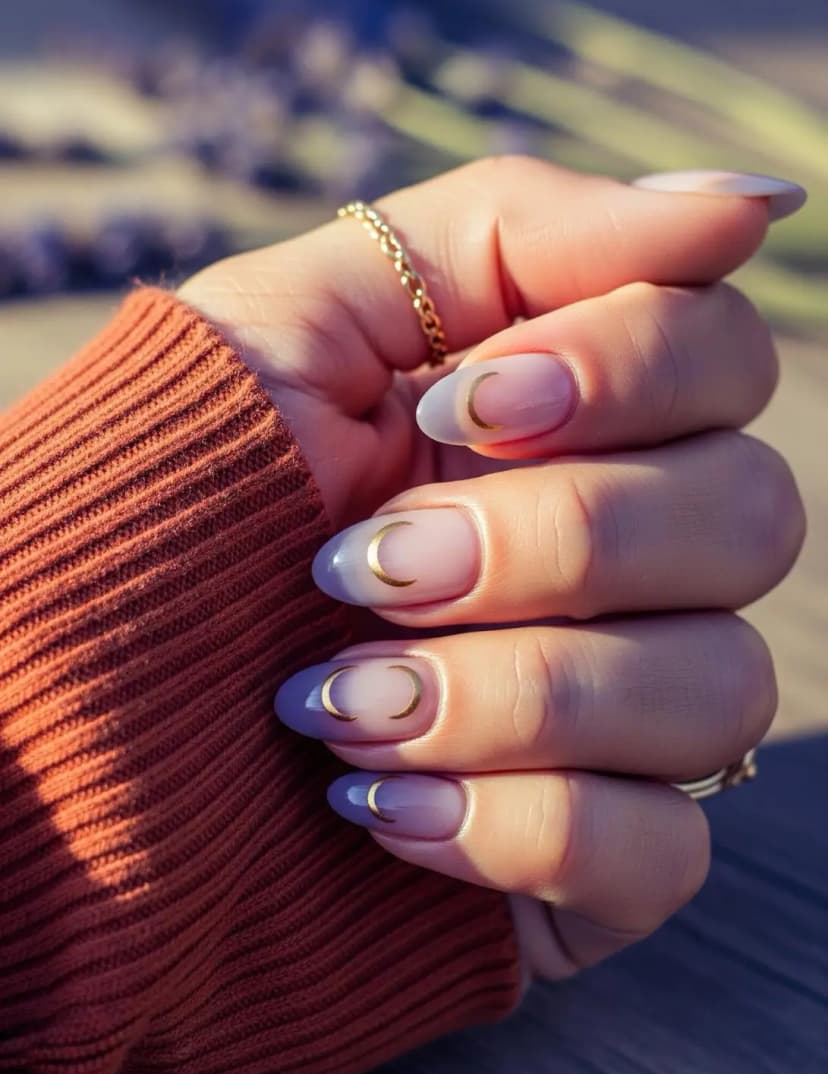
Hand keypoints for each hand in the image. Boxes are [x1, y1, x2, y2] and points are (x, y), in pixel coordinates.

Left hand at [180, 157, 804, 978]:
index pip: (723, 358)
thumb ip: (517, 233)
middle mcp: (609, 564)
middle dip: (555, 539)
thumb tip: (753, 203)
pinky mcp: (580, 870)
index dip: (627, 374)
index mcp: (552, 421)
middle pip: (753, 517)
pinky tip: (372, 812)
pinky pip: (663, 851)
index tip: (452, 410)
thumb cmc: (160, 517)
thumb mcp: (294, 326)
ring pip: (721, 689)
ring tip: (329, 704)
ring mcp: (606, 722)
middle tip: (362, 565)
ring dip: (513, 691)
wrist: (43, 738)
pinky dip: (517, 825)